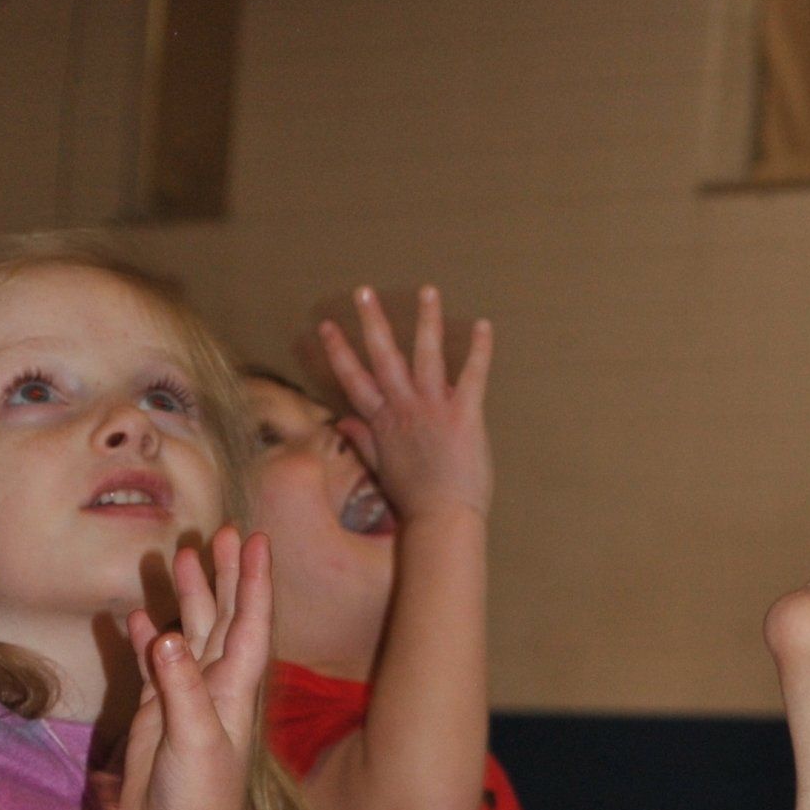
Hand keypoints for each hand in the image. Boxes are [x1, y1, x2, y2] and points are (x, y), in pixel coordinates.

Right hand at [120, 527, 271, 809]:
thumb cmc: (198, 800)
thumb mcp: (194, 742)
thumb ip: (182, 690)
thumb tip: (167, 636)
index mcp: (234, 689)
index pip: (248, 623)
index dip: (253, 581)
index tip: (256, 540)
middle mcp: (216, 686)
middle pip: (223, 617)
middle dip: (222, 575)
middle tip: (219, 532)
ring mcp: (189, 697)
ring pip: (191, 633)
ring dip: (188, 598)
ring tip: (180, 557)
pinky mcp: (161, 714)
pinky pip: (155, 663)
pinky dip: (148, 638)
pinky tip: (137, 616)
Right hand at [313, 284, 492, 527]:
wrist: (442, 519)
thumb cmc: (414, 501)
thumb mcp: (381, 470)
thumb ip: (363, 441)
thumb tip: (344, 422)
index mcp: (383, 422)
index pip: (354, 379)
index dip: (339, 352)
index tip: (326, 326)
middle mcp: (405, 408)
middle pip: (383, 356)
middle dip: (373, 321)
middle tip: (363, 291)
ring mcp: (434, 408)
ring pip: (427, 354)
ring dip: (427, 320)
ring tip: (428, 290)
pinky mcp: (465, 415)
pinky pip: (473, 375)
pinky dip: (479, 350)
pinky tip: (483, 325)